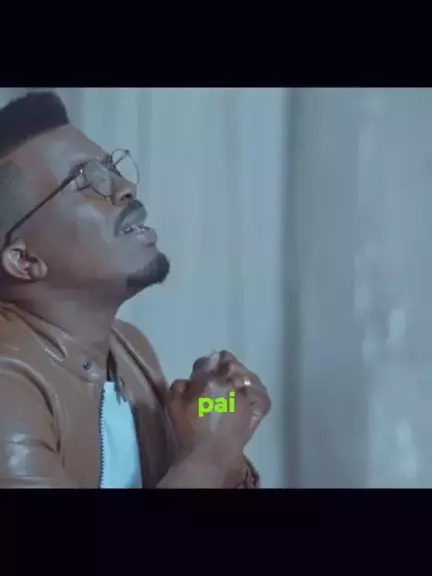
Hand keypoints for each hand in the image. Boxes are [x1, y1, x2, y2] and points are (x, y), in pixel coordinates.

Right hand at [167, 350, 270, 467]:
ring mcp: (245, 397)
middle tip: (218, 375)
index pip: (208, 361)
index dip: (205, 364)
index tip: (204, 369)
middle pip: (229, 364)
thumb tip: (192, 376)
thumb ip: (181, 385)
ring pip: (246, 376)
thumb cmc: (187, 432)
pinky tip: (249, 393)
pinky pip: (261, 395)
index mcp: (207, 381)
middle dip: (223, 365)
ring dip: (240, 376)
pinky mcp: (255, 411)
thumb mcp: (174, 404)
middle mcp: (229, 385)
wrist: (208, 457)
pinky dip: (256, 392)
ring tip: (234, 383)